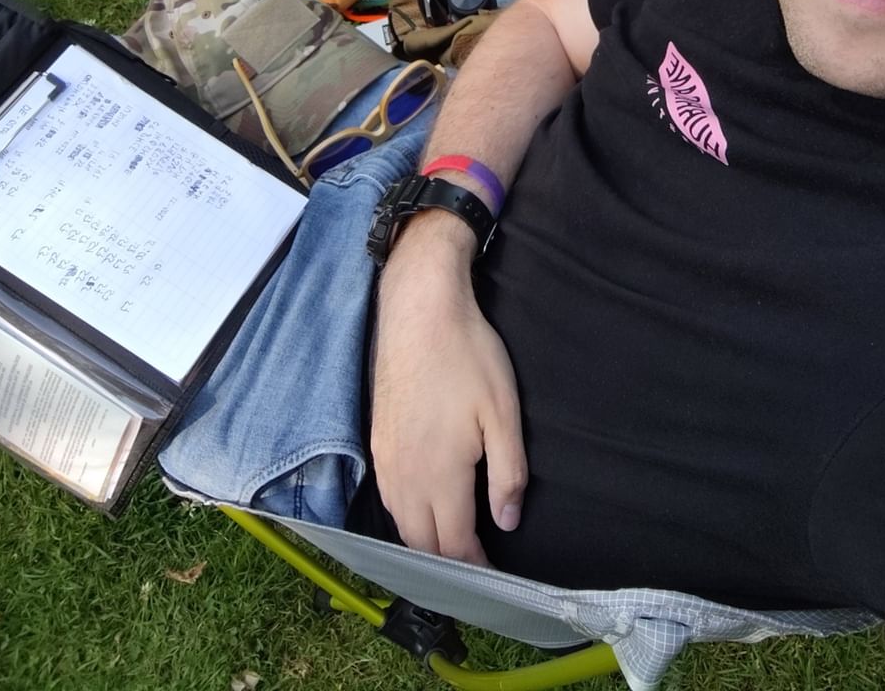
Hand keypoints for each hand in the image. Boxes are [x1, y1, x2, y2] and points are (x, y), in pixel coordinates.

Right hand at [370, 213, 526, 564]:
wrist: (417, 310)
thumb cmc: (466, 355)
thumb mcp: (503, 411)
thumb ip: (508, 472)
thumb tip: (507, 520)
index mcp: (441, 475)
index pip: (454, 544)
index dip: (475, 566)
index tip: (494, 575)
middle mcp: (406, 476)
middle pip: (423, 543)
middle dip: (448, 562)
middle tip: (475, 566)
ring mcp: (386, 460)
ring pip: (401, 524)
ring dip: (425, 542)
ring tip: (451, 545)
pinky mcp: (376, 441)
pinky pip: (389, 498)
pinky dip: (407, 517)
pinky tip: (423, 508)